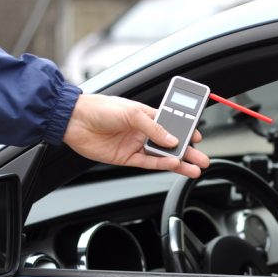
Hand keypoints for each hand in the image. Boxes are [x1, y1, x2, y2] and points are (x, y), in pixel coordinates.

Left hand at [63, 94, 209, 177]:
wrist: (74, 120)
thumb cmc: (100, 108)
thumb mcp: (132, 112)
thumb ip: (154, 128)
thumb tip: (172, 140)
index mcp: (147, 116)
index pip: (173, 125)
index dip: (186, 131)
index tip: (198, 137)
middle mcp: (143, 132)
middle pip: (172, 144)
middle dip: (189, 151)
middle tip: (203, 158)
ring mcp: (136, 145)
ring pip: (163, 156)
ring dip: (179, 162)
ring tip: (195, 168)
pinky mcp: (126, 158)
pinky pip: (148, 163)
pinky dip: (162, 165)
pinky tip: (174, 165)